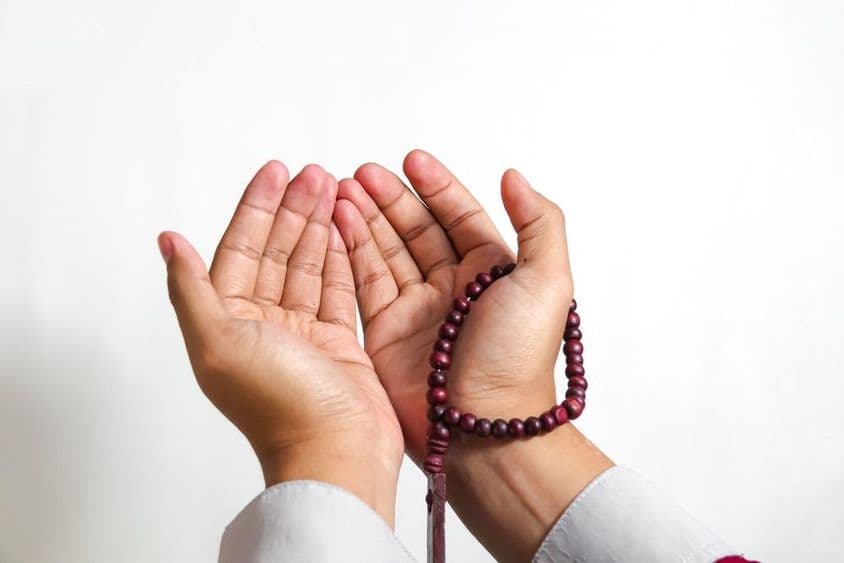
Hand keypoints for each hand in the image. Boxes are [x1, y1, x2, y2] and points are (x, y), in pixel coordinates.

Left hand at [159, 161, 403, 524]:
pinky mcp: (337, 341)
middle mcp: (262, 325)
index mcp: (228, 322)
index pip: (240, 250)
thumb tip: (167, 241)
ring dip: (317, 226)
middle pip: (276, 252)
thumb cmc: (279, 404)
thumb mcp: (219, 342)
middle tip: (314, 172)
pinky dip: (340, 257)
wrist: (338, 451)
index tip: (274, 172)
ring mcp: (301, 333)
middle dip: (293, 209)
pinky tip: (344, 229)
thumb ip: (191, 289)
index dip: (256, 208)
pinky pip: (336, 288)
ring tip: (333, 189)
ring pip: (307, 265)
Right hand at [333, 150, 611, 559]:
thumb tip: (513, 177)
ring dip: (365, 217)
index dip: (435, 186)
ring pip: (386, 250)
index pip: (458, 215)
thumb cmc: (518, 358)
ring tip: (340, 189)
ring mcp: (417, 309)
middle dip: (389, 197)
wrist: (484, 428)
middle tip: (361, 173)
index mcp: (491, 270)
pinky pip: (364, 281)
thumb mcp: (548, 282)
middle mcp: (452, 286)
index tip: (411, 159)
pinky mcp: (386, 330)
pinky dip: (349, 250)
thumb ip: (538, 223)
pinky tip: (335, 223)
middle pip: (416, 228)